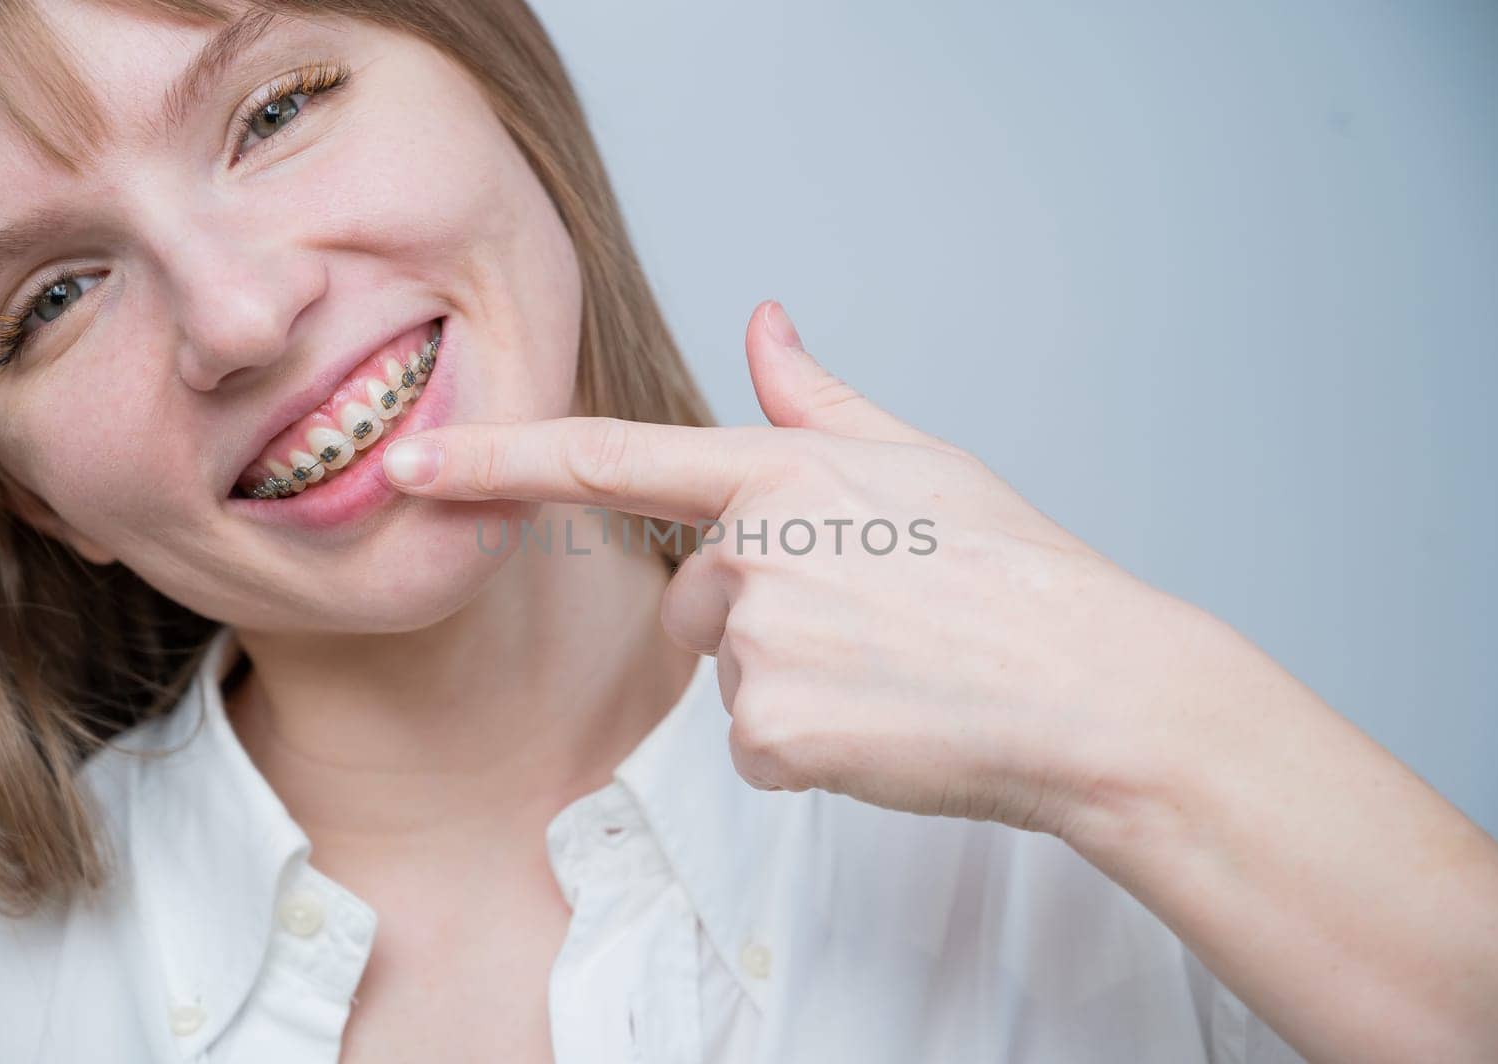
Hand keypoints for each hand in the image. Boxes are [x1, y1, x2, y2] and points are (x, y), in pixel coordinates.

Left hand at [379, 300, 1209, 840]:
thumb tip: (763, 321)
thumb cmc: (1017, 572)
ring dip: (790, 678)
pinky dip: (807, 743)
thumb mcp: (920, 460)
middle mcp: (752, 552)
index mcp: (782, 473)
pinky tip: (881, 724)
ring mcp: (757, 646)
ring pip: (728, 670)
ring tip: (888, 672)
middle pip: (691, 594)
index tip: (408, 463)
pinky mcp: (769, 734)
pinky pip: (754, 741)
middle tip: (873, 624)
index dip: (494, 460)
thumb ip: (818, 399)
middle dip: (758, 613)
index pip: (606, 459)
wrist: (1090, 690)